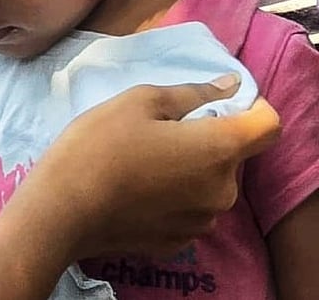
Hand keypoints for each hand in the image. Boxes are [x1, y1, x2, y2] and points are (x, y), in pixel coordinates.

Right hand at [13, 79, 280, 262]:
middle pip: (232, 155)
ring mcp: (201, 222)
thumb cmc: (98, 146)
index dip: (250, 107)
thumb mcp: (138, 102)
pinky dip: (171, 198)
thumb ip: (192, 93)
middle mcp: (222, 191)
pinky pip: (186, 210)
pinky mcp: (177, 243)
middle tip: (157, 130)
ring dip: (188, 170)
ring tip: (142, 163)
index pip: (267, 124)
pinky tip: (134, 192)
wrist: (61, 211)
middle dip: (206, 139)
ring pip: (208, 185)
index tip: (217, 103)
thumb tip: (229, 86)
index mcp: (219, 150)